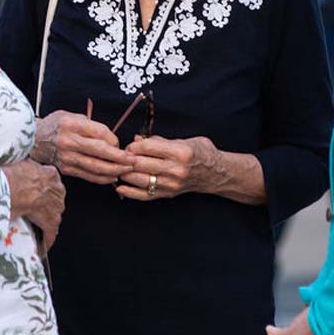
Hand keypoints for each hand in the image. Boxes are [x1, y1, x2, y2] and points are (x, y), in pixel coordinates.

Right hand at [2, 159, 65, 252]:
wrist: (9, 187)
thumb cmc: (11, 174)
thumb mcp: (22, 163)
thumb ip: (27, 166)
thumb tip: (23, 165)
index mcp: (50, 174)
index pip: (53, 183)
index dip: (46, 191)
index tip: (40, 196)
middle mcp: (56, 189)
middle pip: (56, 200)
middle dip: (49, 207)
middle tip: (37, 213)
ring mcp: (54, 205)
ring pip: (55, 216)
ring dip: (47, 223)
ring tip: (40, 231)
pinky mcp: (49, 220)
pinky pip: (50, 233)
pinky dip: (46, 240)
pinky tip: (42, 248)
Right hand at [34, 110, 134, 184]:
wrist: (32, 140)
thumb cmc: (54, 125)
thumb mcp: (70, 115)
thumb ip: (90, 125)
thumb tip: (110, 139)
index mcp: (71, 125)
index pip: (99, 133)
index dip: (113, 139)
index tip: (119, 143)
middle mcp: (69, 142)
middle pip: (100, 151)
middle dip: (120, 157)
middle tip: (133, 161)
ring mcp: (67, 157)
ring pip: (96, 167)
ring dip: (114, 170)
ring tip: (127, 170)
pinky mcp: (66, 169)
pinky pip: (88, 176)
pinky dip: (103, 178)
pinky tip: (113, 177)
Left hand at [118, 135, 261, 201]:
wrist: (216, 174)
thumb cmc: (200, 152)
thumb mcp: (184, 140)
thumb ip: (159, 140)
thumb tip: (137, 139)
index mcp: (181, 152)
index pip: (149, 147)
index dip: (134, 145)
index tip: (128, 145)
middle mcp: (176, 169)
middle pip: (142, 164)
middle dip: (126, 159)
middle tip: (119, 156)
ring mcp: (172, 184)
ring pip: (140, 180)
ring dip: (125, 174)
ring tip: (117, 168)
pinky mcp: (168, 194)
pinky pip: (145, 195)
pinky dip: (130, 192)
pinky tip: (119, 187)